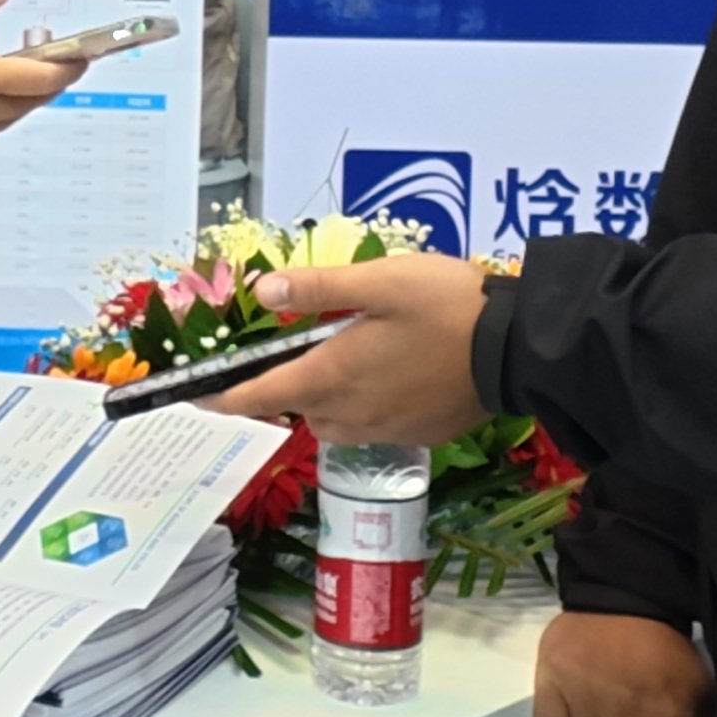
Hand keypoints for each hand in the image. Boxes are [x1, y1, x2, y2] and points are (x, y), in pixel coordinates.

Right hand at [0, 0, 87, 148]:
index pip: (37, 78)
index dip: (66, 69)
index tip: (82, 58)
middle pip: (31, 101)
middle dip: (53, 84)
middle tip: (67, 67)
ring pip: (13, 117)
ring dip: (31, 100)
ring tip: (39, 79)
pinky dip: (7, 111)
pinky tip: (3, 96)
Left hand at [208, 254, 489, 445]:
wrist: (518, 350)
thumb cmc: (447, 306)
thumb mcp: (379, 281)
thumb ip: (319, 289)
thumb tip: (263, 291)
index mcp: (334, 374)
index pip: (263, 394)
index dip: (225, 398)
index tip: (199, 398)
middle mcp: (353, 411)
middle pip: (299, 408)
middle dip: (287, 387)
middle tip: (301, 349)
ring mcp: (387, 428)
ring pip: (334, 422)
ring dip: (326, 399)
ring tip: (348, 359)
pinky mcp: (418, 434)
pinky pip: (372, 427)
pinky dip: (365, 407)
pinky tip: (391, 376)